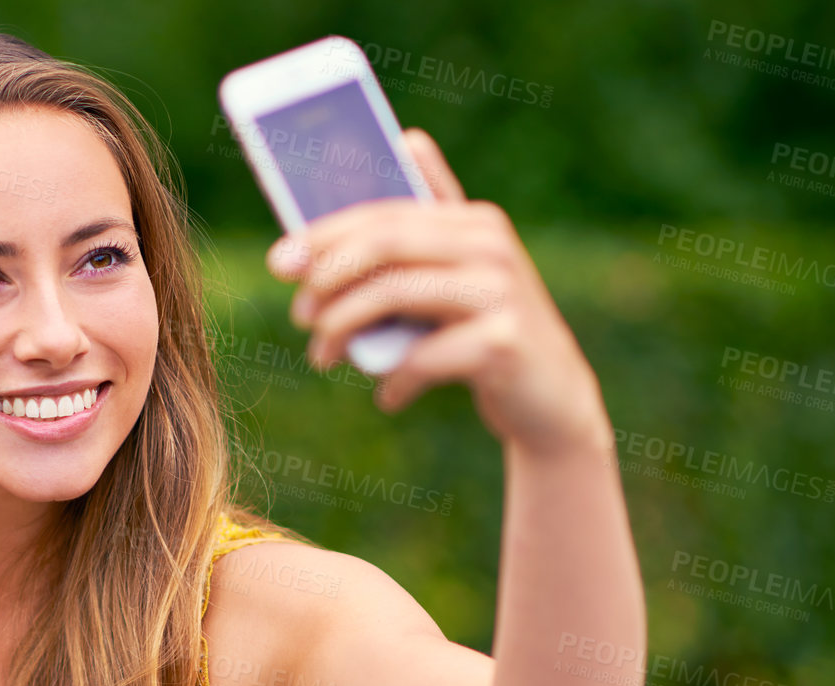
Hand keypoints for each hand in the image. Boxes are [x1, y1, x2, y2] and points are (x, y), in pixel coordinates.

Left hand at [266, 128, 610, 455]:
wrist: (553, 398)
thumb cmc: (488, 332)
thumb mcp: (462, 272)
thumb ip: (432, 219)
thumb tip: (408, 138)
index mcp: (475, 221)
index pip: (385, 212)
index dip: (325, 233)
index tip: (280, 260)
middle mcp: (491, 246)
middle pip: (385, 243)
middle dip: (328, 277)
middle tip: (298, 313)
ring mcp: (501, 293)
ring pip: (395, 294)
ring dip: (344, 328)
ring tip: (323, 357)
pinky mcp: (503, 344)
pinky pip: (424, 357)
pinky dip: (395, 379)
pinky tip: (387, 397)